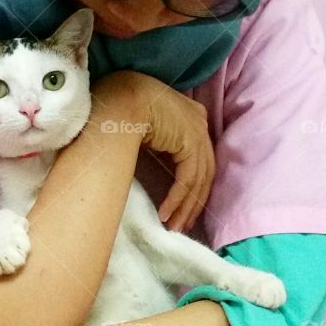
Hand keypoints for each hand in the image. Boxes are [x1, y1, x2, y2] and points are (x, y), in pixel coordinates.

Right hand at [94, 70, 213, 234]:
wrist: (122, 98)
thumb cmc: (124, 108)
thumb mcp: (147, 125)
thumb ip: (160, 140)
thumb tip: (154, 162)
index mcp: (191, 116)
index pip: (198, 157)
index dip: (192, 184)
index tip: (182, 206)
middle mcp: (199, 122)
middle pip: (203, 170)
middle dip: (192, 201)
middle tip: (182, 223)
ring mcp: (198, 132)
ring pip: (198, 179)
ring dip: (184, 206)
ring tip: (173, 226)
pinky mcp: (191, 143)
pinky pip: (188, 180)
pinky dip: (177, 199)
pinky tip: (165, 215)